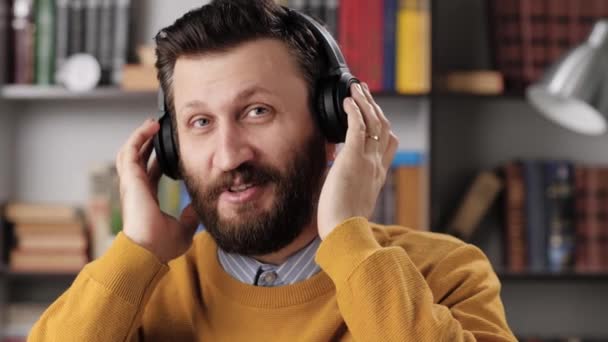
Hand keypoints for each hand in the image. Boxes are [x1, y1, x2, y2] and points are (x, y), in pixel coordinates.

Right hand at [115, 119, 198, 262]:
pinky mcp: (130, 179)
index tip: (170, 150)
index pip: (151, 173)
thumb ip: (190, 216)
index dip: (158, 159)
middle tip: (159, 129)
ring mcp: (130, 184)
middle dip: (148, 142)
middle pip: (139, 158)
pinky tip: (150, 126)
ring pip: (131, 151)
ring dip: (141, 135)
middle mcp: (136, 189)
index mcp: (146, 199)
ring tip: (154, 123)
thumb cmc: (160, 246)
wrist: (147, 252)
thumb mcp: (184, 229)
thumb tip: (199, 206)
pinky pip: (131, 151)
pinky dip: (139, 136)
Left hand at [317, 83, 398, 238]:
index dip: (382, 125)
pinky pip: (358, 126)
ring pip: (374, 122)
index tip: (372, 114)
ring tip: (357, 88)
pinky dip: (354, 110)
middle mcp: (377, 165)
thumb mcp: (352, 198)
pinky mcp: (353, 157)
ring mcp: (368, 160)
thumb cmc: (343, 222)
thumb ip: (349, 181)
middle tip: (365, 92)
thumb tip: (336, 169)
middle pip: (384, 127)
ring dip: (365, 102)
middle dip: (375, 107)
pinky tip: (348, 100)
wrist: (345, 231)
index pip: (388, 144)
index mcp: (378, 175)